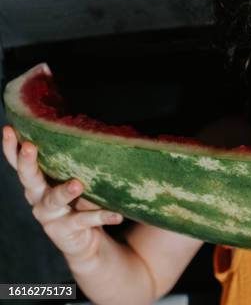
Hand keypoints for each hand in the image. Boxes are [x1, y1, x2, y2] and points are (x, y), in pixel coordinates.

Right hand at [2, 125, 123, 263]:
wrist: (86, 242)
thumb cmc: (82, 202)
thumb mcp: (78, 180)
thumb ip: (80, 164)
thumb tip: (101, 134)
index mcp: (39, 181)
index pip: (20, 162)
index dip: (11, 147)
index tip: (9, 129)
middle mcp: (38, 198)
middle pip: (28, 178)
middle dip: (27, 162)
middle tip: (30, 147)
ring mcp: (49, 216)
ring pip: (54, 200)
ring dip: (65, 191)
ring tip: (78, 184)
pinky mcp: (64, 231)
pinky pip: (84, 220)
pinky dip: (102, 216)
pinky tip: (117, 215)